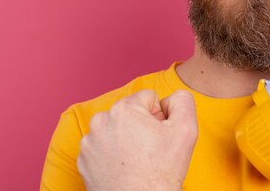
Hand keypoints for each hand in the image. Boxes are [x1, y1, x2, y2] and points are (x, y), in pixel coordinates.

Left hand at [77, 89, 197, 190]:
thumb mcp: (186, 129)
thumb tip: (171, 98)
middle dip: (141, 126)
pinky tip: (124, 168)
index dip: (159, 116)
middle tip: (150, 150)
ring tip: (137, 161)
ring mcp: (89, 143)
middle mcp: (101, 122)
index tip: (159, 136)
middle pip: (130, 113)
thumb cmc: (160, 172)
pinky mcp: (84, 161)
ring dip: (126, 139)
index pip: (148, 98)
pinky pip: (103, 147)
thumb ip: (182, 101)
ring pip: (116, 129)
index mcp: (123, 109)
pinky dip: (113, 155)